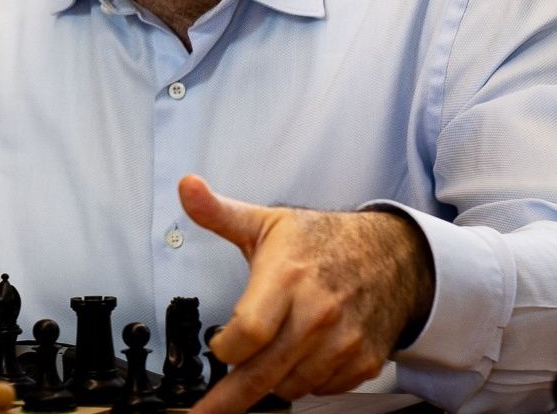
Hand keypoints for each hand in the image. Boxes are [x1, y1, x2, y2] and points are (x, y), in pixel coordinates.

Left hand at [178, 175, 433, 412]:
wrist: (392, 255)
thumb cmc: (322, 241)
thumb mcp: (266, 222)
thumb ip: (219, 212)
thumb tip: (186, 187)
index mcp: (287, 279)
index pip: (249, 332)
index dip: (225, 347)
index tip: (216, 347)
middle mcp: (317, 315)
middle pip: (265, 371)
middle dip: (231, 397)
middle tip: (205, 412)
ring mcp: (343, 342)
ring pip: (291, 385)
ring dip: (271, 381)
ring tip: (265, 359)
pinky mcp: (363, 361)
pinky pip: (322, 388)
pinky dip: (304, 380)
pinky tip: (298, 358)